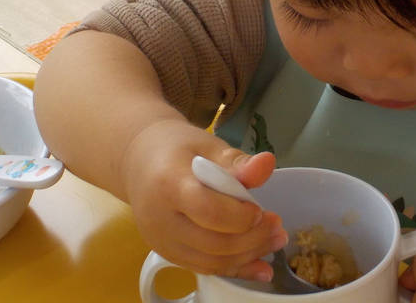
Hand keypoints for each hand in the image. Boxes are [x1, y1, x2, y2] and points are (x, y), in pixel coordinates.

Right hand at [120, 119, 286, 280]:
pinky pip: (203, 268)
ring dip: (248, 256)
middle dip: (252, 238)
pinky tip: (260, 268)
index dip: (239, 216)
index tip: (260, 209)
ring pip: (210, 260)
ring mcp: (161, 240)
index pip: (207, 210)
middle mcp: (160, 218)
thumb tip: (267, 164)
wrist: (138, 161)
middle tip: (277, 226)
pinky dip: (234, 269)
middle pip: (211, 241)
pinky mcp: (166, 253)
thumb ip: (237, 161)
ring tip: (275, 240)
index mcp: (169, 184)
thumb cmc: (177, 148)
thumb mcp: (208, 145)